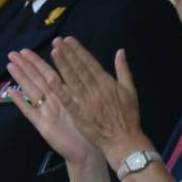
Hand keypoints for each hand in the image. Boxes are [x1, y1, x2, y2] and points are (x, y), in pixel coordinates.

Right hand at [7, 49, 93, 165]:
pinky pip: (30, 112)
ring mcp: (46, 112)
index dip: (39, 61)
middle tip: (13, 53)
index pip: (49, 72)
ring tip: (10, 65)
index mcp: (64, 93)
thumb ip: (81, 85)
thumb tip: (82, 66)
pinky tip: (11, 92)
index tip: (29, 49)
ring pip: (31, 91)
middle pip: (36, 79)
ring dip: (20, 78)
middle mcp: (53, 100)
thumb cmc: (92, 125)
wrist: (88, 150)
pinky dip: (21, 102)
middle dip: (25, 65)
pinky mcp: (43, 125)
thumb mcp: (87, 101)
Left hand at [46, 38, 149, 169]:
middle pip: (79, 69)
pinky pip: (68, 100)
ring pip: (73, 80)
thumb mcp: (130, 90)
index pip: (90, 63)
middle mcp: (96, 90)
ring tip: (53, 53)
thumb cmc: (128, 116)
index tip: (69, 40)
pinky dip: (59, 89)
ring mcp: (87, 102)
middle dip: (68, 54)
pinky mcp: (79, 115)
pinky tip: (50, 79)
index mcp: (108, 83)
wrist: (124, 140)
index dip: (78, 51)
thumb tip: (120, 51)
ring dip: (62, 66)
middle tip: (57, 41)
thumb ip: (123, 70)